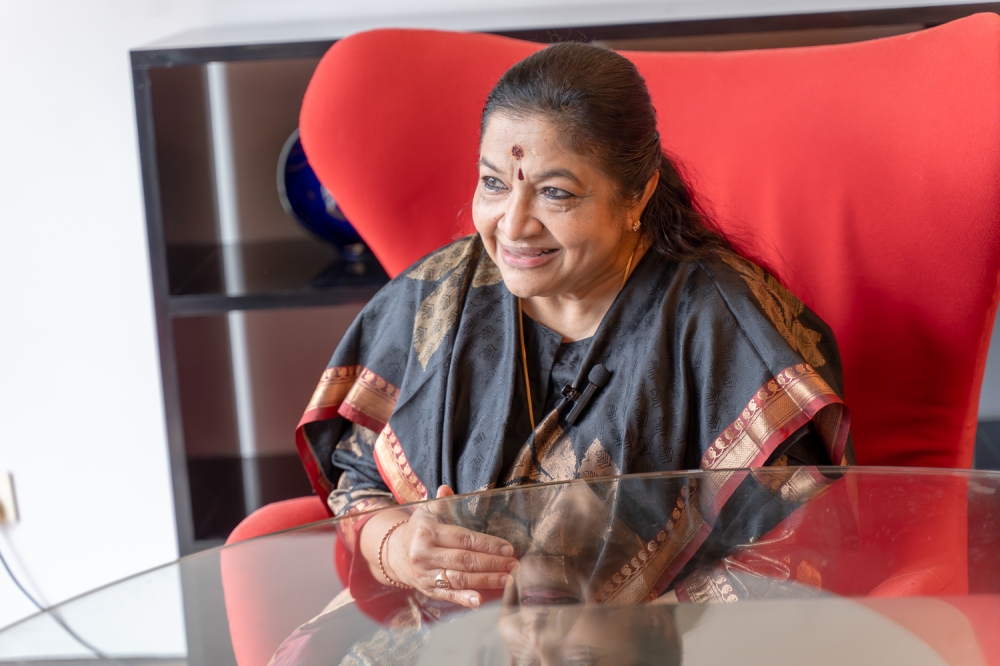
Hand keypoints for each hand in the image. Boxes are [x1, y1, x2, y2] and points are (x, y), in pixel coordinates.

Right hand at [362, 485, 517, 607]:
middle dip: (493, 564)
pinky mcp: (428, 589)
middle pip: (465, 561)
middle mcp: (425, 554)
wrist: (396, 554)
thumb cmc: (420, 530)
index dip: (487, 545)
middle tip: (514, 565)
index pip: (463, 539)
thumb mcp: (427, 512)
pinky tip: (480, 600)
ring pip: (460, 579)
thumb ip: (441, 502)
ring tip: (507, 579)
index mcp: (428, 532)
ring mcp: (426, 574)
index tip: (507, 549)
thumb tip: (446, 488)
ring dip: (486, 580)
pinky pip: (448, 595)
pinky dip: (464, 599)